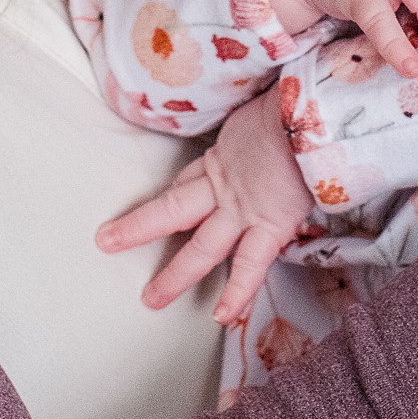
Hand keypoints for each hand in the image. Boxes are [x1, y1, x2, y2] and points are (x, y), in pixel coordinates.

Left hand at [95, 85, 312, 324]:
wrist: (309, 111)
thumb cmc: (292, 102)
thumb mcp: (262, 106)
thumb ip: (258, 120)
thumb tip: (266, 110)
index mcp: (223, 155)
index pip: (189, 179)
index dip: (172, 192)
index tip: (155, 204)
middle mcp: (226, 185)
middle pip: (173, 208)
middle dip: (140, 228)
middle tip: (107, 242)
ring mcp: (243, 209)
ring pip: (202, 247)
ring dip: (176, 275)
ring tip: (152, 300)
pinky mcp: (268, 225)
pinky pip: (249, 265)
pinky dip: (237, 293)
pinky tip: (221, 317)